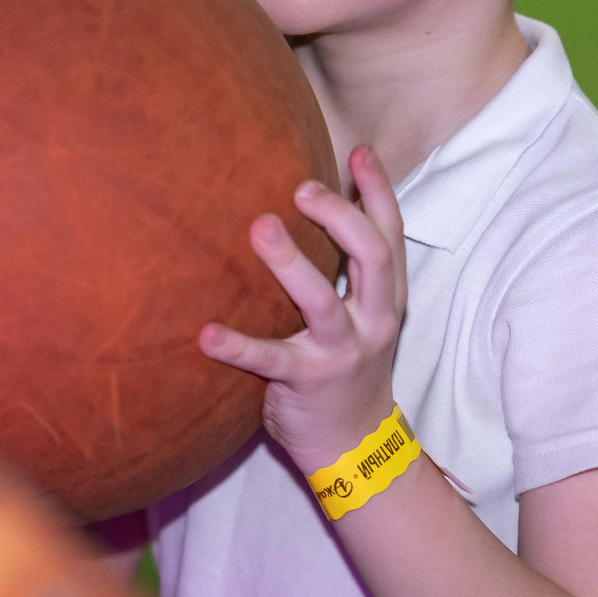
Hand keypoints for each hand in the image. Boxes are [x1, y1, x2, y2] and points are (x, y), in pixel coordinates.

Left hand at [199, 145, 408, 471]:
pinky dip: (238, 345)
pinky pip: (270, 360)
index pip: (392, 235)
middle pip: (371, 256)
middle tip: (302, 187)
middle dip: (340, 216)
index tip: (360, 150)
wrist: (354, 446)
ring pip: (323, 302)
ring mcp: (342, 353)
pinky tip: (205, 334)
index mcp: (387, 299)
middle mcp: (373, 321)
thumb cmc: (347, 367)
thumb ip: (348, 271)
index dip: (380, 190)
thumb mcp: (363, 316)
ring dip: (292, 263)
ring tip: (261, 227)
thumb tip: (316, 206)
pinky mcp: (307, 383)